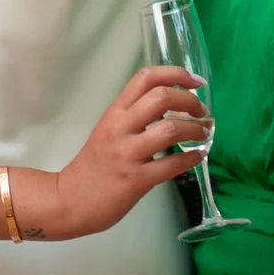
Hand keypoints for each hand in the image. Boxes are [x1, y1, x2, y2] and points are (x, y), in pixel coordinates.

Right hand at [36, 65, 205, 239]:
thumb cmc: (94, 164)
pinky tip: (198, 156)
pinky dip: (191, 158)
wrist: (70, 200)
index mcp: (115, 112)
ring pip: (170, 130)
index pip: (145, 78)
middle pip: (161, 98)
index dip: (176, 74)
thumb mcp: (109, 129)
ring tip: (204, 132)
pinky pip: (171, 165)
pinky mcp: (135, 180)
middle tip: (201, 111)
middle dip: (190, 101)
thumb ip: (134, 115)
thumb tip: (173, 104)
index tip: (196, 82)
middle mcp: (120, 128)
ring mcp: (127, 154)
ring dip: (195, 129)